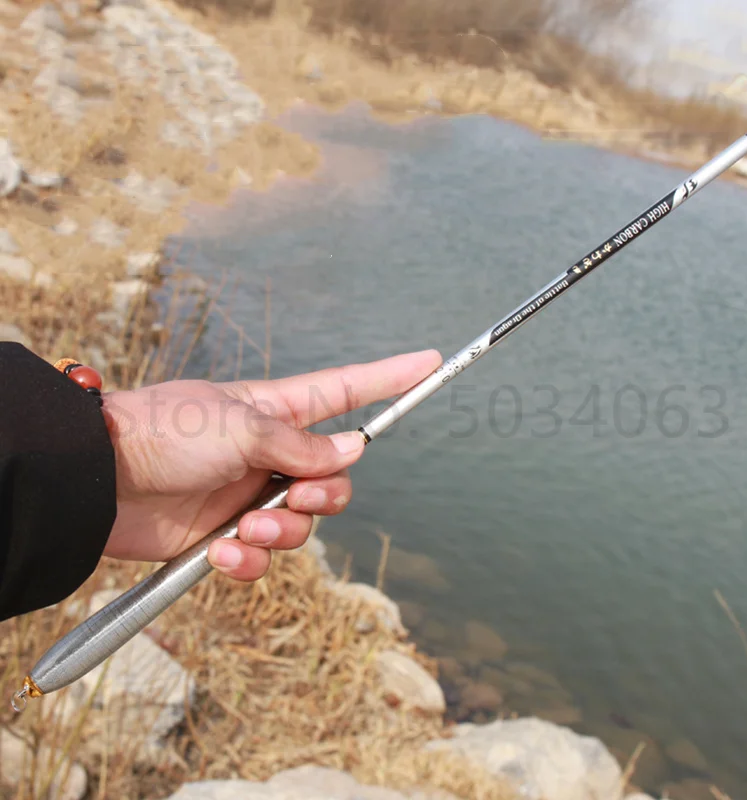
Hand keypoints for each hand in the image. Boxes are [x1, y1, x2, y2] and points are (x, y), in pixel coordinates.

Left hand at [102, 350, 440, 580]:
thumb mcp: (241, 427)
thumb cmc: (166, 432)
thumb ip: (302, 444)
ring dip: (281, 533)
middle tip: (292, 496)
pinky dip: (248, 562)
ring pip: (302, 526)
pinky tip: (221, 552)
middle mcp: (270, 453)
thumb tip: (354, 449)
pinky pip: (261, 558)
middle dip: (322, 496)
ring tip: (243, 528)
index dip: (389, 377)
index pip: (346, 390)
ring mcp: (249, 495)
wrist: (99, 482)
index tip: (429, 363)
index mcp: (276, 412)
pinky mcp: (225, 536)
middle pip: (334, 479)